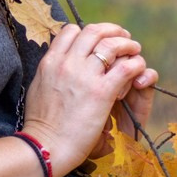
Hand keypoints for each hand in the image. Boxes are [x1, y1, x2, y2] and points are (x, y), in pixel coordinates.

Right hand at [22, 22, 149, 176]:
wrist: (45, 146)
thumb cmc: (41, 124)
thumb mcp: (38, 87)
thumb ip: (50, 72)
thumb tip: (56, 65)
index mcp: (50, 61)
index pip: (71, 31)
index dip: (88, 33)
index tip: (97, 41)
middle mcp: (67, 63)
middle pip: (94, 31)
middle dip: (112, 31)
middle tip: (123, 38)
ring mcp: (85, 76)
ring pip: (112, 45)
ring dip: (127, 44)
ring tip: (134, 50)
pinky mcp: (102, 93)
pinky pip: (126, 67)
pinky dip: (135, 64)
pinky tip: (138, 69)